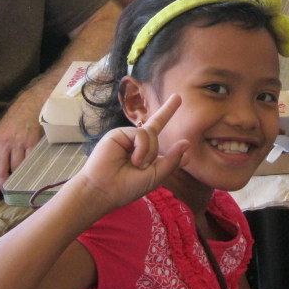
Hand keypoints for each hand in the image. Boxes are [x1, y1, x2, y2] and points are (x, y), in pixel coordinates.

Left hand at [0, 96, 44, 198]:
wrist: (31, 104)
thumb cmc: (15, 119)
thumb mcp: (1, 133)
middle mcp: (4, 143)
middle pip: (0, 171)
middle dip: (3, 185)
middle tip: (7, 192)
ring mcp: (19, 143)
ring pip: (16, 168)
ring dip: (18, 178)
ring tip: (20, 183)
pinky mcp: (32, 142)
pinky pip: (29, 162)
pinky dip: (29, 170)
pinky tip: (31, 173)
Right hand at [79, 94, 188, 208]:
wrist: (102, 191)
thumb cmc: (127, 187)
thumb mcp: (155, 176)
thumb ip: (171, 160)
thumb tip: (186, 142)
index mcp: (146, 152)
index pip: (158, 133)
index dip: (167, 116)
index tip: (177, 101)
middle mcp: (137, 142)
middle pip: (157, 124)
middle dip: (168, 110)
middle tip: (178, 97)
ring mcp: (128, 137)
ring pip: (151, 134)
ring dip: (149, 152)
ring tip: (138, 165)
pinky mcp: (119, 133)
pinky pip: (141, 134)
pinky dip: (142, 148)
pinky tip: (134, 160)